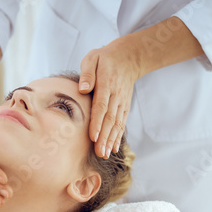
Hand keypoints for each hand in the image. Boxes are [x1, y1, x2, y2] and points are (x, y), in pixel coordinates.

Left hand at [79, 34, 142, 158]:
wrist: (128, 58)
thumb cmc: (104, 59)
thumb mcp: (93, 58)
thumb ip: (87, 73)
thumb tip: (83, 89)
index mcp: (106, 84)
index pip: (101, 106)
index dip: (97, 122)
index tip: (93, 137)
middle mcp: (116, 96)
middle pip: (110, 119)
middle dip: (104, 137)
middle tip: (99, 152)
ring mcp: (122, 102)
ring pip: (117, 124)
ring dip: (111, 140)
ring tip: (105, 154)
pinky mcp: (124, 106)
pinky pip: (122, 123)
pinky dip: (118, 136)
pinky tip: (113, 148)